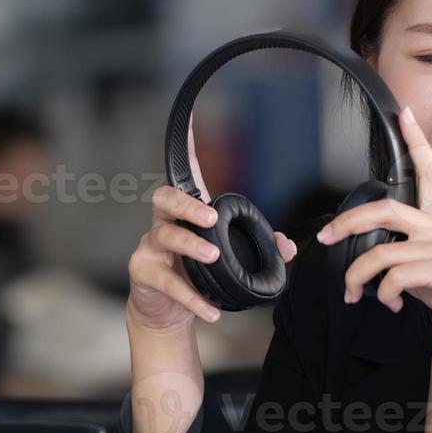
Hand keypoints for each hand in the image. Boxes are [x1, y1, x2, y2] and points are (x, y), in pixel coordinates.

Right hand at [128, 112, 298, 331]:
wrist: (165, 314)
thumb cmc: (196, 276)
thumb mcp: (227, 261)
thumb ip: (258, 250)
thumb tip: (287, 246)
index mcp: (186, 214)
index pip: (186, 174)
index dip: (188, 147)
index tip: (193, 118)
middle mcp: (164, 224)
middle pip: (165, 199)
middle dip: (188, 206)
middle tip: (211, 218)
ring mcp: (151, 248)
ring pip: (166, 238)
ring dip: (191, 247)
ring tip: (212, 258)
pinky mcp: (144, 274)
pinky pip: (168, 282)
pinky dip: (192, 297)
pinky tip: (211, 311)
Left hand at [316, 105, 431, 351]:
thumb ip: (407, 258)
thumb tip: (377, 268)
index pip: (428, 171)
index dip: (416, 141)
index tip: (405, 115)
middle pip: (384, 209)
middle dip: (347, 222)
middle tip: (325, 237)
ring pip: (380, 253)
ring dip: (356, 277)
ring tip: (354, 293)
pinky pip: (394, 277)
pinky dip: (383, 295)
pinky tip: (392, 304)